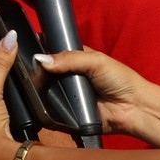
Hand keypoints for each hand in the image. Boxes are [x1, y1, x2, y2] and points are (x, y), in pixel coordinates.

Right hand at [35, 48, 150, 137]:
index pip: (52, 49)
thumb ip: (69, 58)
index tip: (26, 47)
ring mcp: (68, 93)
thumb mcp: (96, 61)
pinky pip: (52, 109)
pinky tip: (39, 101)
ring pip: (45, 89)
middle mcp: (69, 75)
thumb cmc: (121, 80)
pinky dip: (47, 106)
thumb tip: (40, 59)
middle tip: (30, 71)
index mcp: (76, 58)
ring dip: (40, 88)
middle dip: (37, 70)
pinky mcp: (68, 112)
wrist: (133, 109)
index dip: (40, 47)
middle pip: (45, 70)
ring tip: (32, 86)